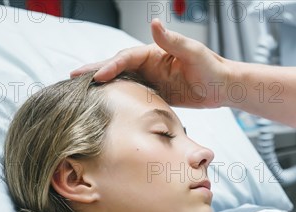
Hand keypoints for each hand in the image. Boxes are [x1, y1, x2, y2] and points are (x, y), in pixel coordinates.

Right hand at [70, 19, 231, 107]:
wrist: (223, 86)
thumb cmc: (212, 67)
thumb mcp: (193, 52)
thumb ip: (172, 41)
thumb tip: (155, 23)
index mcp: (154, 52)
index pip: (126, 57)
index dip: (111, 66)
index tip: (97, 77)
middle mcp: (149, 64)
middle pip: (117, 66)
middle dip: (95, 71)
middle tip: (72, 77)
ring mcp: (151, 79)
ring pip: (121, 81)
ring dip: (102, 85)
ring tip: (81, 91)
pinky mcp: (156, 94)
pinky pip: (132, 95)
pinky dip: (117, 98)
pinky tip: (105, 105)